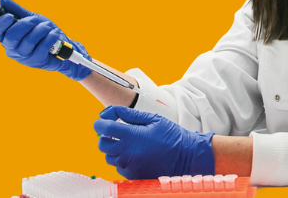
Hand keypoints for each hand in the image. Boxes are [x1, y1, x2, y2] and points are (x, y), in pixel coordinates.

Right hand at [0, 0, 91, 80]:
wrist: (61, 45)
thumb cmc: (42, 32)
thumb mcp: (30, 18)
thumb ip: (16, 10)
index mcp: (6, 37)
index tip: (9, 16)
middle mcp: (12, 48)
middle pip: (11, 37)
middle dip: (25, 25)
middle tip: (35, 20)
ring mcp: (24, 56)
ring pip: (28, 42)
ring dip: (41, 30)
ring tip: (48, 26)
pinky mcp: (36, 61)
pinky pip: (42, 47)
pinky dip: (50, 37)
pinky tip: (54, 33)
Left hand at [93, 105, 214, 178]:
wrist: (187, 158)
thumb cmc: (172, 136)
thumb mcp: (153, 119)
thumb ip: (131, 114)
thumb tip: (113, 110)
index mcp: (132, 136)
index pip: (105, 128)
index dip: (100, 122)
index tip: (102, 120)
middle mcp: (128, 153)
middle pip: (103, 144)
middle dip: (106, 136)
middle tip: (115, 131)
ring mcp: (130, 167)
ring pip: (109, 157)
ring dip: (113, 149)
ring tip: (127, 143)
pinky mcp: (134, 176)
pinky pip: (119, 167)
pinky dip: (122, 160)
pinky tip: (134, 154)